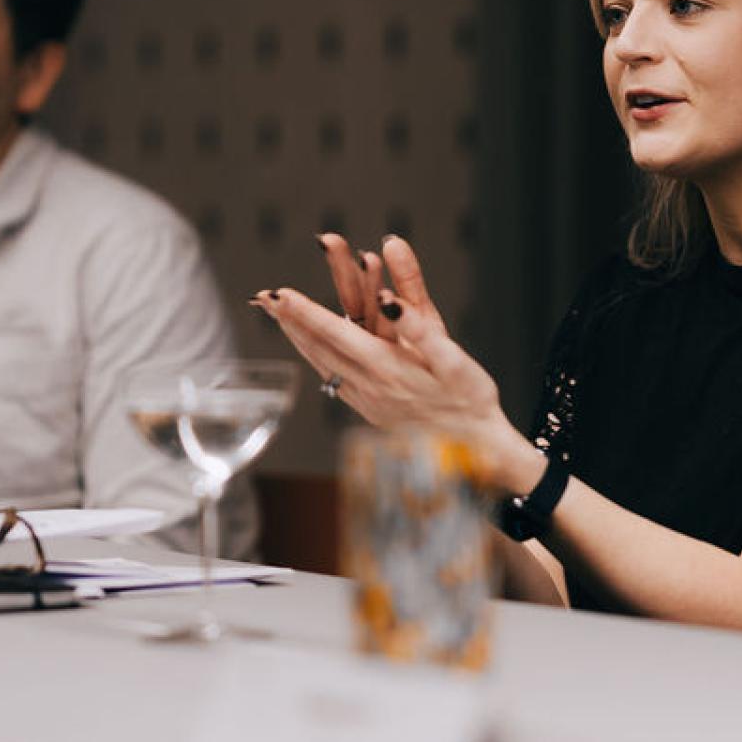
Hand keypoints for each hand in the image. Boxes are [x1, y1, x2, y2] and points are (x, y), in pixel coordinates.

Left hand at [255, 236, 544, 495]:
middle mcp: (371, 386)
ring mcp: (367, 401)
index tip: (279, 294)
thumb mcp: (452, 357)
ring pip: (323, 364)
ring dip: (298, 338)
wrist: (478, 448)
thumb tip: (387, 298)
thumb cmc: (470, 399)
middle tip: (263, 298)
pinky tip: (311, 351)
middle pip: (319, 349)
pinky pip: (333, 379)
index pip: (336, 335)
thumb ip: (417, 324)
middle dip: (290, 321)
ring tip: (278, 317)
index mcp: (388, 369)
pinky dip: (316, 358)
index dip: (305, 312)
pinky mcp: (371, 410)